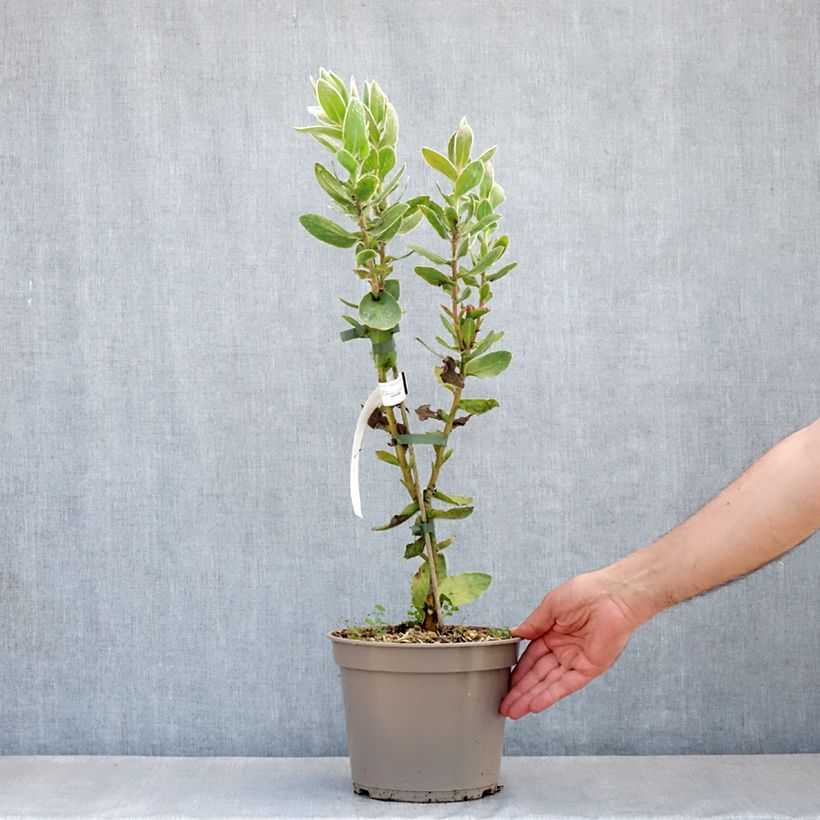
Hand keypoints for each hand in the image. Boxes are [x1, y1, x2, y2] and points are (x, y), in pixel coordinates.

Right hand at [499, 570, 642, 718]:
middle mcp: (563, 649)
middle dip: (520, 691)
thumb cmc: (586, 592)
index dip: (517, 671)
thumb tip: (515, 633)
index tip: (504, 683)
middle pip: (537, 674)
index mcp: (553, 633)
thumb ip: (533, 624)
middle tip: (504, 706)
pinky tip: (534, 705)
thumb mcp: (551, 605)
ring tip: (513, 711)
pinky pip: (566, 685)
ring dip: (531, 698)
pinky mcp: (589, 669)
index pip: (530, 657)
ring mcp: (575, 660)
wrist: (614, 595)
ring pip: (548, 683)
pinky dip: (550, 695)